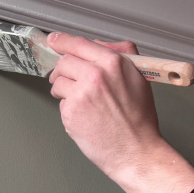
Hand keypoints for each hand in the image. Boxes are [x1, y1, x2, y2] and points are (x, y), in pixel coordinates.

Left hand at [47, 33, 162, 182]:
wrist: (136, 152)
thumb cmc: (139, 120)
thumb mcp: (139, 78)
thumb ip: (121, 55)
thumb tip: (99, 44)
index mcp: (112, 63)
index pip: (78, 44)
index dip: (62, 41)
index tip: (54, 40)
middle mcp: (95, 75)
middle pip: (64, 62)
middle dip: (64, 70)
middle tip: (71, 81)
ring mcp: (80, 94)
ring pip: (58, 82)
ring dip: (64, 90)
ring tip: (83, 103)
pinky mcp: (70, 112)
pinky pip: (61, 102)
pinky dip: (69, 108)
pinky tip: (86, 117)